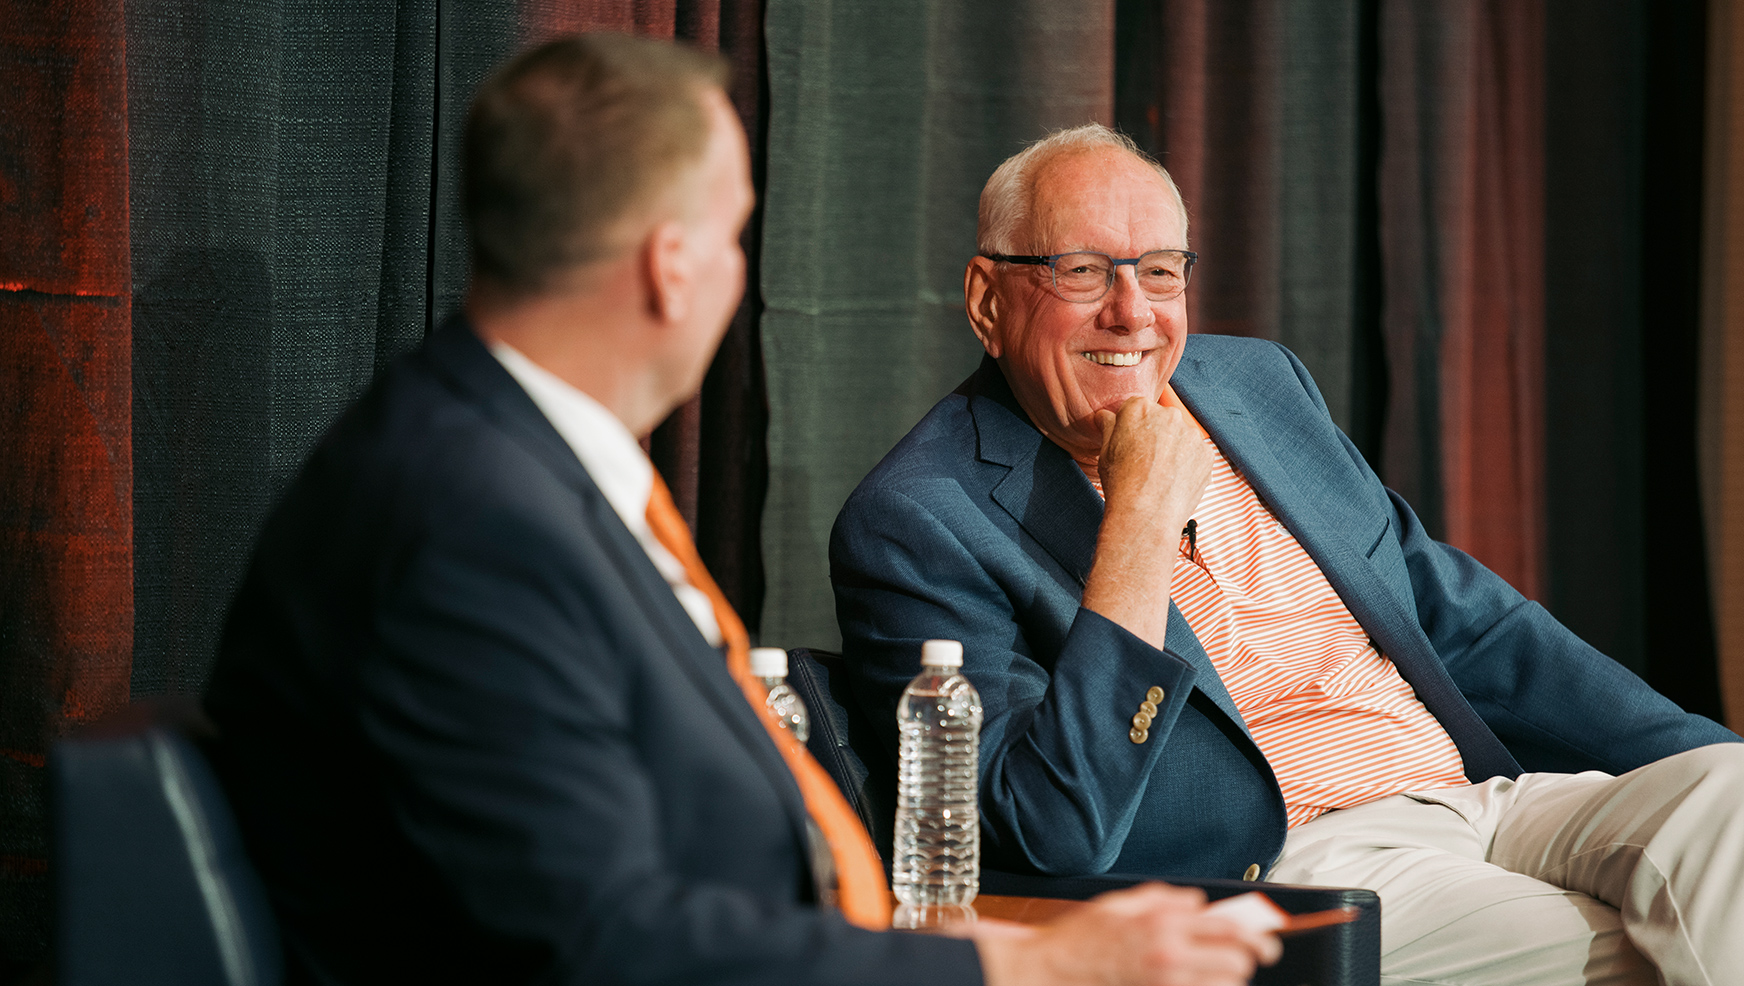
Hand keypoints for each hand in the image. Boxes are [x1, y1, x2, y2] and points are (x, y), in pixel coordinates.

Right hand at [972, 883, 1280, 985]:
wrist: (1052, 973)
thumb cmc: (1080, 940)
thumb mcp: (1120, 904)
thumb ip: (1163, 899)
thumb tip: (1196, 902)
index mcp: (1162, 924)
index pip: (1230, 929)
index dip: (1258, 935)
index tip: (1266, 939)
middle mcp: (1170, 957)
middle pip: (1237, 962)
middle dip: (1243, 960)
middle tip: (1237, 958)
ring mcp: (1166, 985)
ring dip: (1224, 980)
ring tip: (1210, 973)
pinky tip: (1195, 981)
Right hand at [1092, 397, 1211, 532]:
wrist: (1146, 514)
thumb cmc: (1122, 484)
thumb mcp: (1105, 451)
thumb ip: (1108, 426)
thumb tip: (1105, 417)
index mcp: (1140, 408)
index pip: (1137, 408)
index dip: (1133, 427)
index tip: (1132, 443)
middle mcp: (1168, 415)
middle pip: (1162, 420)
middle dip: (1156, 436)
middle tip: (1146, 461)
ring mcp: (1190, 434)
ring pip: (1181, 437)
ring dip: (1174, 450)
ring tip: (1161, 474)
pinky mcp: (1206, 453)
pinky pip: (1196, 454)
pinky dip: (1188, 465)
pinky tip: (1174, 480)